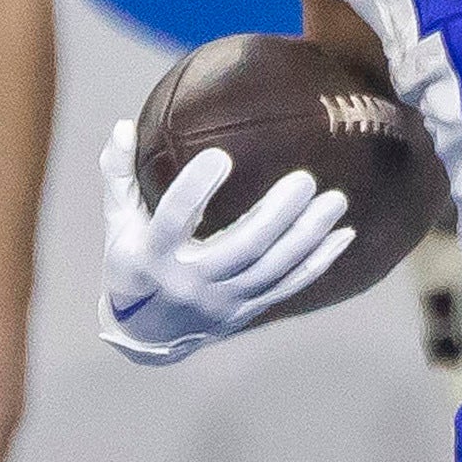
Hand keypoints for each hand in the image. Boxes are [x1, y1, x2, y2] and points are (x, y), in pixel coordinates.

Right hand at [97, 118, 349, 365]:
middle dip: (276, 215)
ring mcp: (222, 299)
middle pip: (241, 247)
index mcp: (154, 254)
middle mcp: (190, 280)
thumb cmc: (132, 265)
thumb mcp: (118, 224)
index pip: (174, 218)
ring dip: (307, 236)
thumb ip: (119, 175)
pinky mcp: (245, 310)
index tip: (220, 157)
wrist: (147, 335)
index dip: (196, 189)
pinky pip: (287, 286)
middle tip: (305, 179)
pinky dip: (317, 262)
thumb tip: (122, 126)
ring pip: (272, 268)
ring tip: (335, 201)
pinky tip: (342, 235)